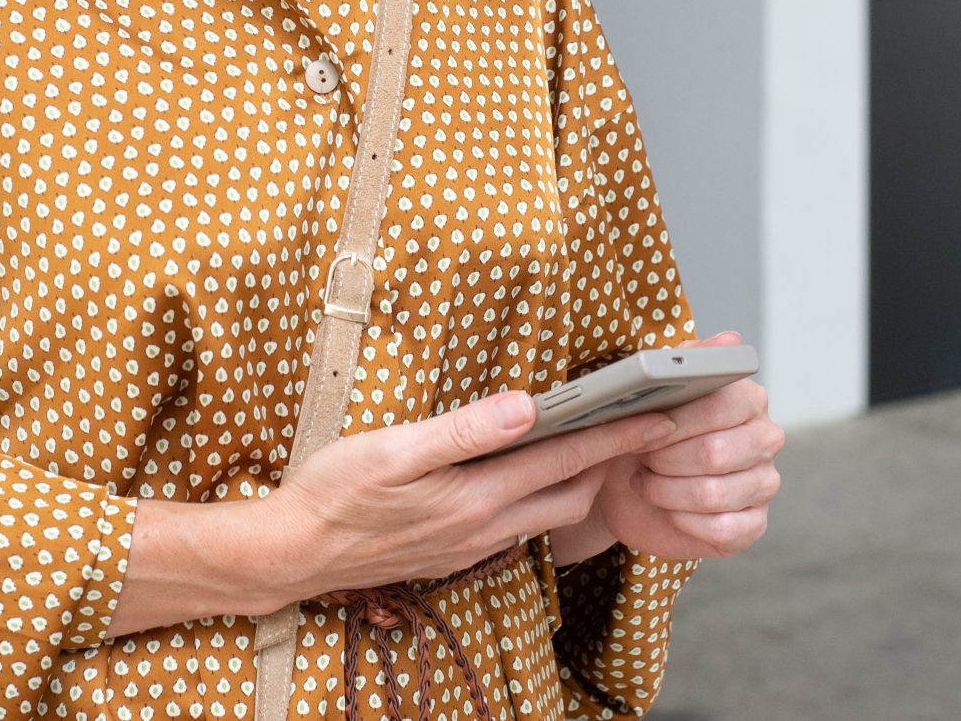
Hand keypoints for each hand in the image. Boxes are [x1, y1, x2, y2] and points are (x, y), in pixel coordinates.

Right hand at [256, 389, 680, 604]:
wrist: (297, 554)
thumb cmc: (335, 493)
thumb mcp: (391, 450)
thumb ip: (462, 429)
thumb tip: (526, 405)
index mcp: (477, 496)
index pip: (567, 460)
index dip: (618, 436)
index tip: (663, 416)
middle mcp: (486, 527)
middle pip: (572, 493)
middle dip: (613, 461)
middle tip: (645, 425)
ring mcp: (472, 545)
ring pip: (549, 514)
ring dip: (581, 483)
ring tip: (600, 448)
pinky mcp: (456, 553)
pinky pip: (520, 527)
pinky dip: (544, 500)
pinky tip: (535, 482)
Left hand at [559, 332, 782, 564]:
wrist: (626, 484)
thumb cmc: (644, 430)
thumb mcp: (655, 390)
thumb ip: (687, 360)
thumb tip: (730, 340)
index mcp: (748, 399)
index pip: (724, 405)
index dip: (678, 421)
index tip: (645, 426)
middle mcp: (765, 439)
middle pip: (716, 453)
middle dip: (665, 458)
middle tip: (642, 456)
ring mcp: (764, 484)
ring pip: (714, 494)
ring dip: (666, 490)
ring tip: (646, 480)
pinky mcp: (754, 524)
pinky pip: (722, 529)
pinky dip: (682, 520)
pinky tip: (666, 508)